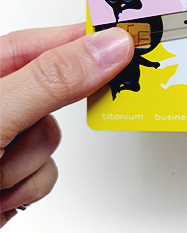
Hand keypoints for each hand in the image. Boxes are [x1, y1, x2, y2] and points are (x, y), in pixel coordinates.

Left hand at [0, 25, 132, 227]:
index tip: (128, 42)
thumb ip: (51, 80)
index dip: (85, 42)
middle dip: (39, 129)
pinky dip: (23, 191)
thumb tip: (108, 46)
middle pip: (54, 96)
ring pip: (50, 142)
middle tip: (20, 136)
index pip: (43, 41)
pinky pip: (43, 175)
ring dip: (24, 169)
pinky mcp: (3, 175)